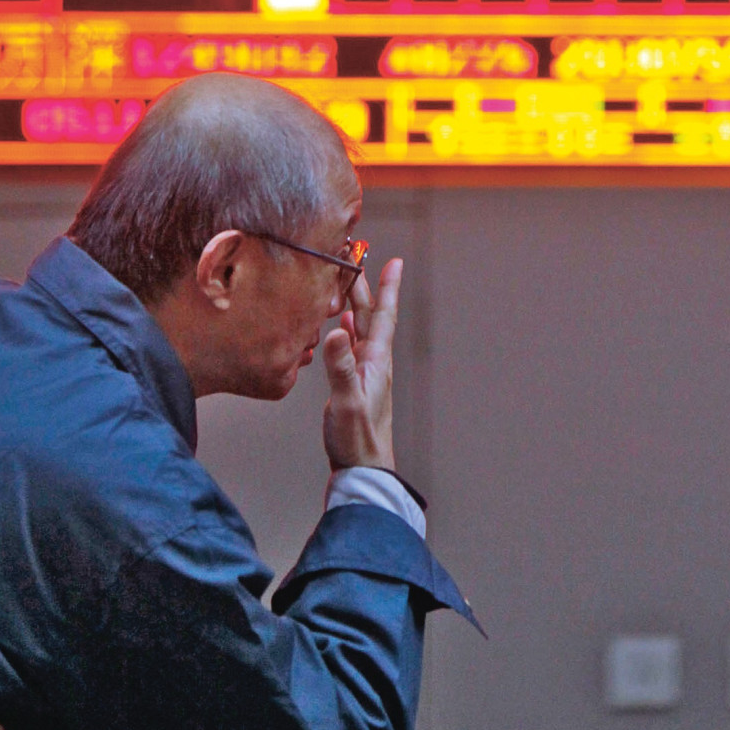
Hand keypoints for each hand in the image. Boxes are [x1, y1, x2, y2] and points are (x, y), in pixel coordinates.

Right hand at [321, 258, 399, 471]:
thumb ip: (341, 367)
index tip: (394, 261)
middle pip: (370, 315)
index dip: (387, 288)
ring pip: (359, 328)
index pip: (383, 315)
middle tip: (358, 259)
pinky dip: (344, 329)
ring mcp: (364, 372)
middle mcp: (373, 361)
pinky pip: (350, 346)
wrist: (362, 470)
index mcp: (376, 360)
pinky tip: (339, 325)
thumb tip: (336, 330)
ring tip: (346, 282)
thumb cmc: (358, 439)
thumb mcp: (347, 401)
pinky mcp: (352, 383)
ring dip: (354, 304)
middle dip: (365, 286)